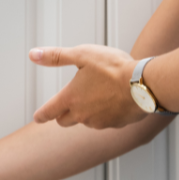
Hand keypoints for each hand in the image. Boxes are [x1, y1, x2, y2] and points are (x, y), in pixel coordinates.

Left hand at [30, 44, 146, 129]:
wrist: (144, 84)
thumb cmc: (113, 68)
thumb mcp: (82, 54)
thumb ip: (56, 56)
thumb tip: (33, 54)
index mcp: (70, 98)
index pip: (49, 111)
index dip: (41, 115)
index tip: (38, 117)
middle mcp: (82, 114)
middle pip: (65, 121)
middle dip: (62, 114)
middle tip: (66, 105)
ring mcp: (99, 122)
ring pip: (86, 121)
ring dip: (86, 112)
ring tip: (97, 94)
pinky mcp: (116, 124)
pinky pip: (105, 121)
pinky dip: (105, 114)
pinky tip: (113, 101)